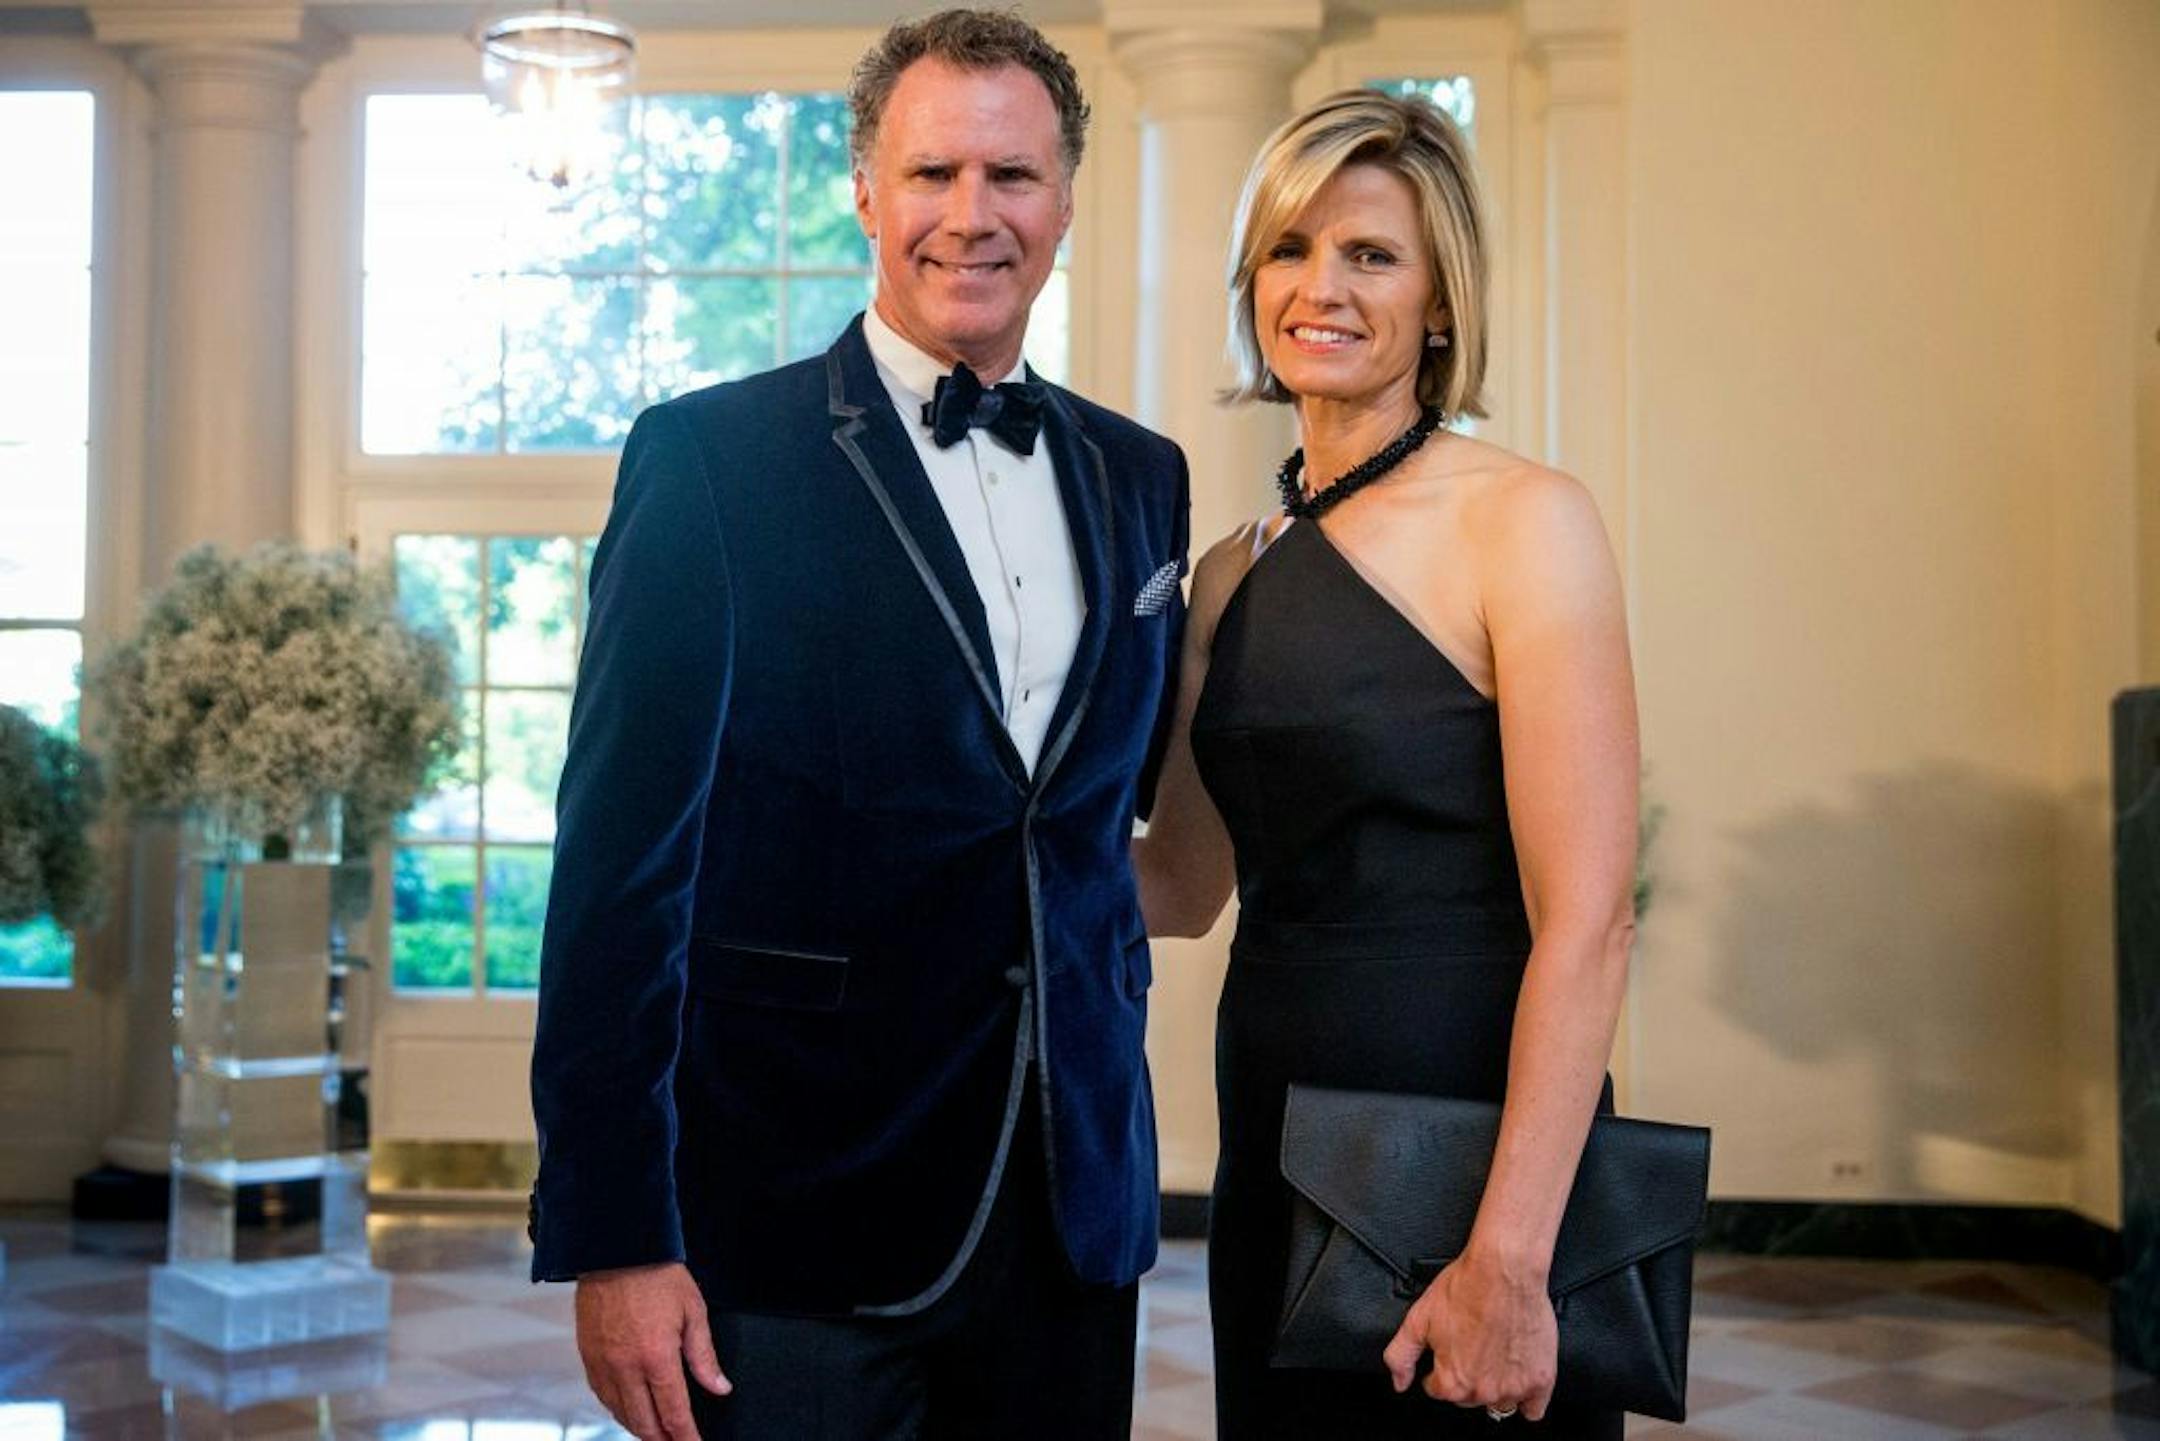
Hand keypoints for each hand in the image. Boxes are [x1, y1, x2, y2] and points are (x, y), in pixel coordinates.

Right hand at [575, 1261, 729, 1439]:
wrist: (616, 1251)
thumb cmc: (657, 1276)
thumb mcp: (693, 1312)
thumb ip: (705, 1356)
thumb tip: (719, 1387)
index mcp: (656, 1356)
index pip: (674, 1412)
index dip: (685, 1436)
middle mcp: (626, 1367)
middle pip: (644, 1422)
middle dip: (663, 1439)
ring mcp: (603, 1364)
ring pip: (621, 1414)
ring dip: (640, 1427)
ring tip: (657, 1431)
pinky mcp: (587, 1357)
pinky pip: (603, 1396)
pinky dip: (619, 1409)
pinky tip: (631, 1408)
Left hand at [1381, 1248, 1557, 1421]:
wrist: (1505, 1270)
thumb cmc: (1465, 1288)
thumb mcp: (1417, 1318)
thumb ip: (1400, 1356)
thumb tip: (1399, 1382)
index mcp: (1452, 1382)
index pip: (1437, 1390)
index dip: (1438, 1369)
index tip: (1448, 1352)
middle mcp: (1483, 1392)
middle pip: (1468, 1398)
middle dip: (1466, 1377)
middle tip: (1472, 1347)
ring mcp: (1514, 1388)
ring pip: (1500, 1403)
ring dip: (1495, 1387)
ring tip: (1495, 1356)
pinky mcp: (1541, 1380)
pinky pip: (1534, 1410)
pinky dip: (1527, 1399)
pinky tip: (1519, 1378)